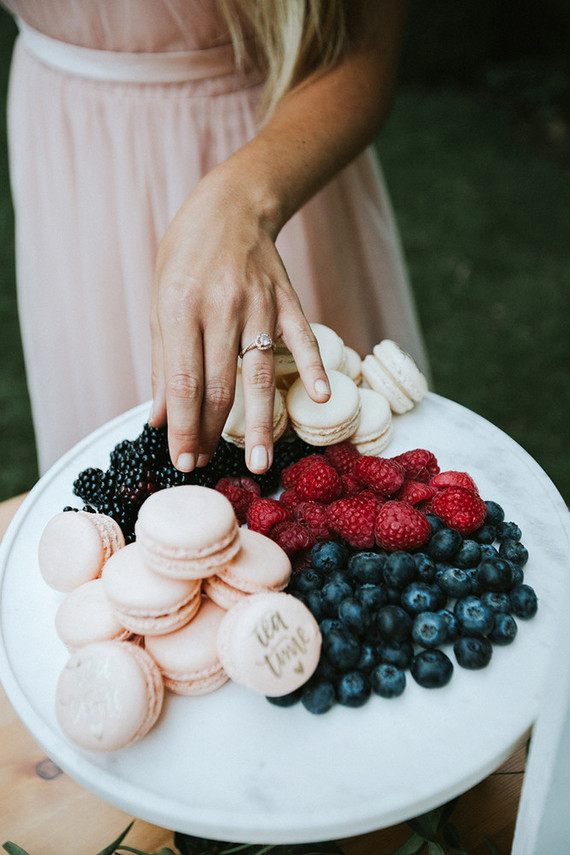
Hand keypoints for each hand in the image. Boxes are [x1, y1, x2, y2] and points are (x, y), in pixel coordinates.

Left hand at [149, 165, 329, 473]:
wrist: (232, 205)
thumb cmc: (186, 256)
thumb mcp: (160, 301)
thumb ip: (162, 362)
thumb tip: (159, 418)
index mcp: (180, 307)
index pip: (183, 381)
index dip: (183, 426)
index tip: (182, 459)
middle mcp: (221, 307)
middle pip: (221, 384)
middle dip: (212, 432)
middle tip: (208, 466)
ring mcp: (260, 304)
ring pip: (260, 374)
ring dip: (259, 423)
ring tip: (259, 462)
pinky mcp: (288, 300)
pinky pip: (303, 339)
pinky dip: (314, 368)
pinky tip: (319, 399)